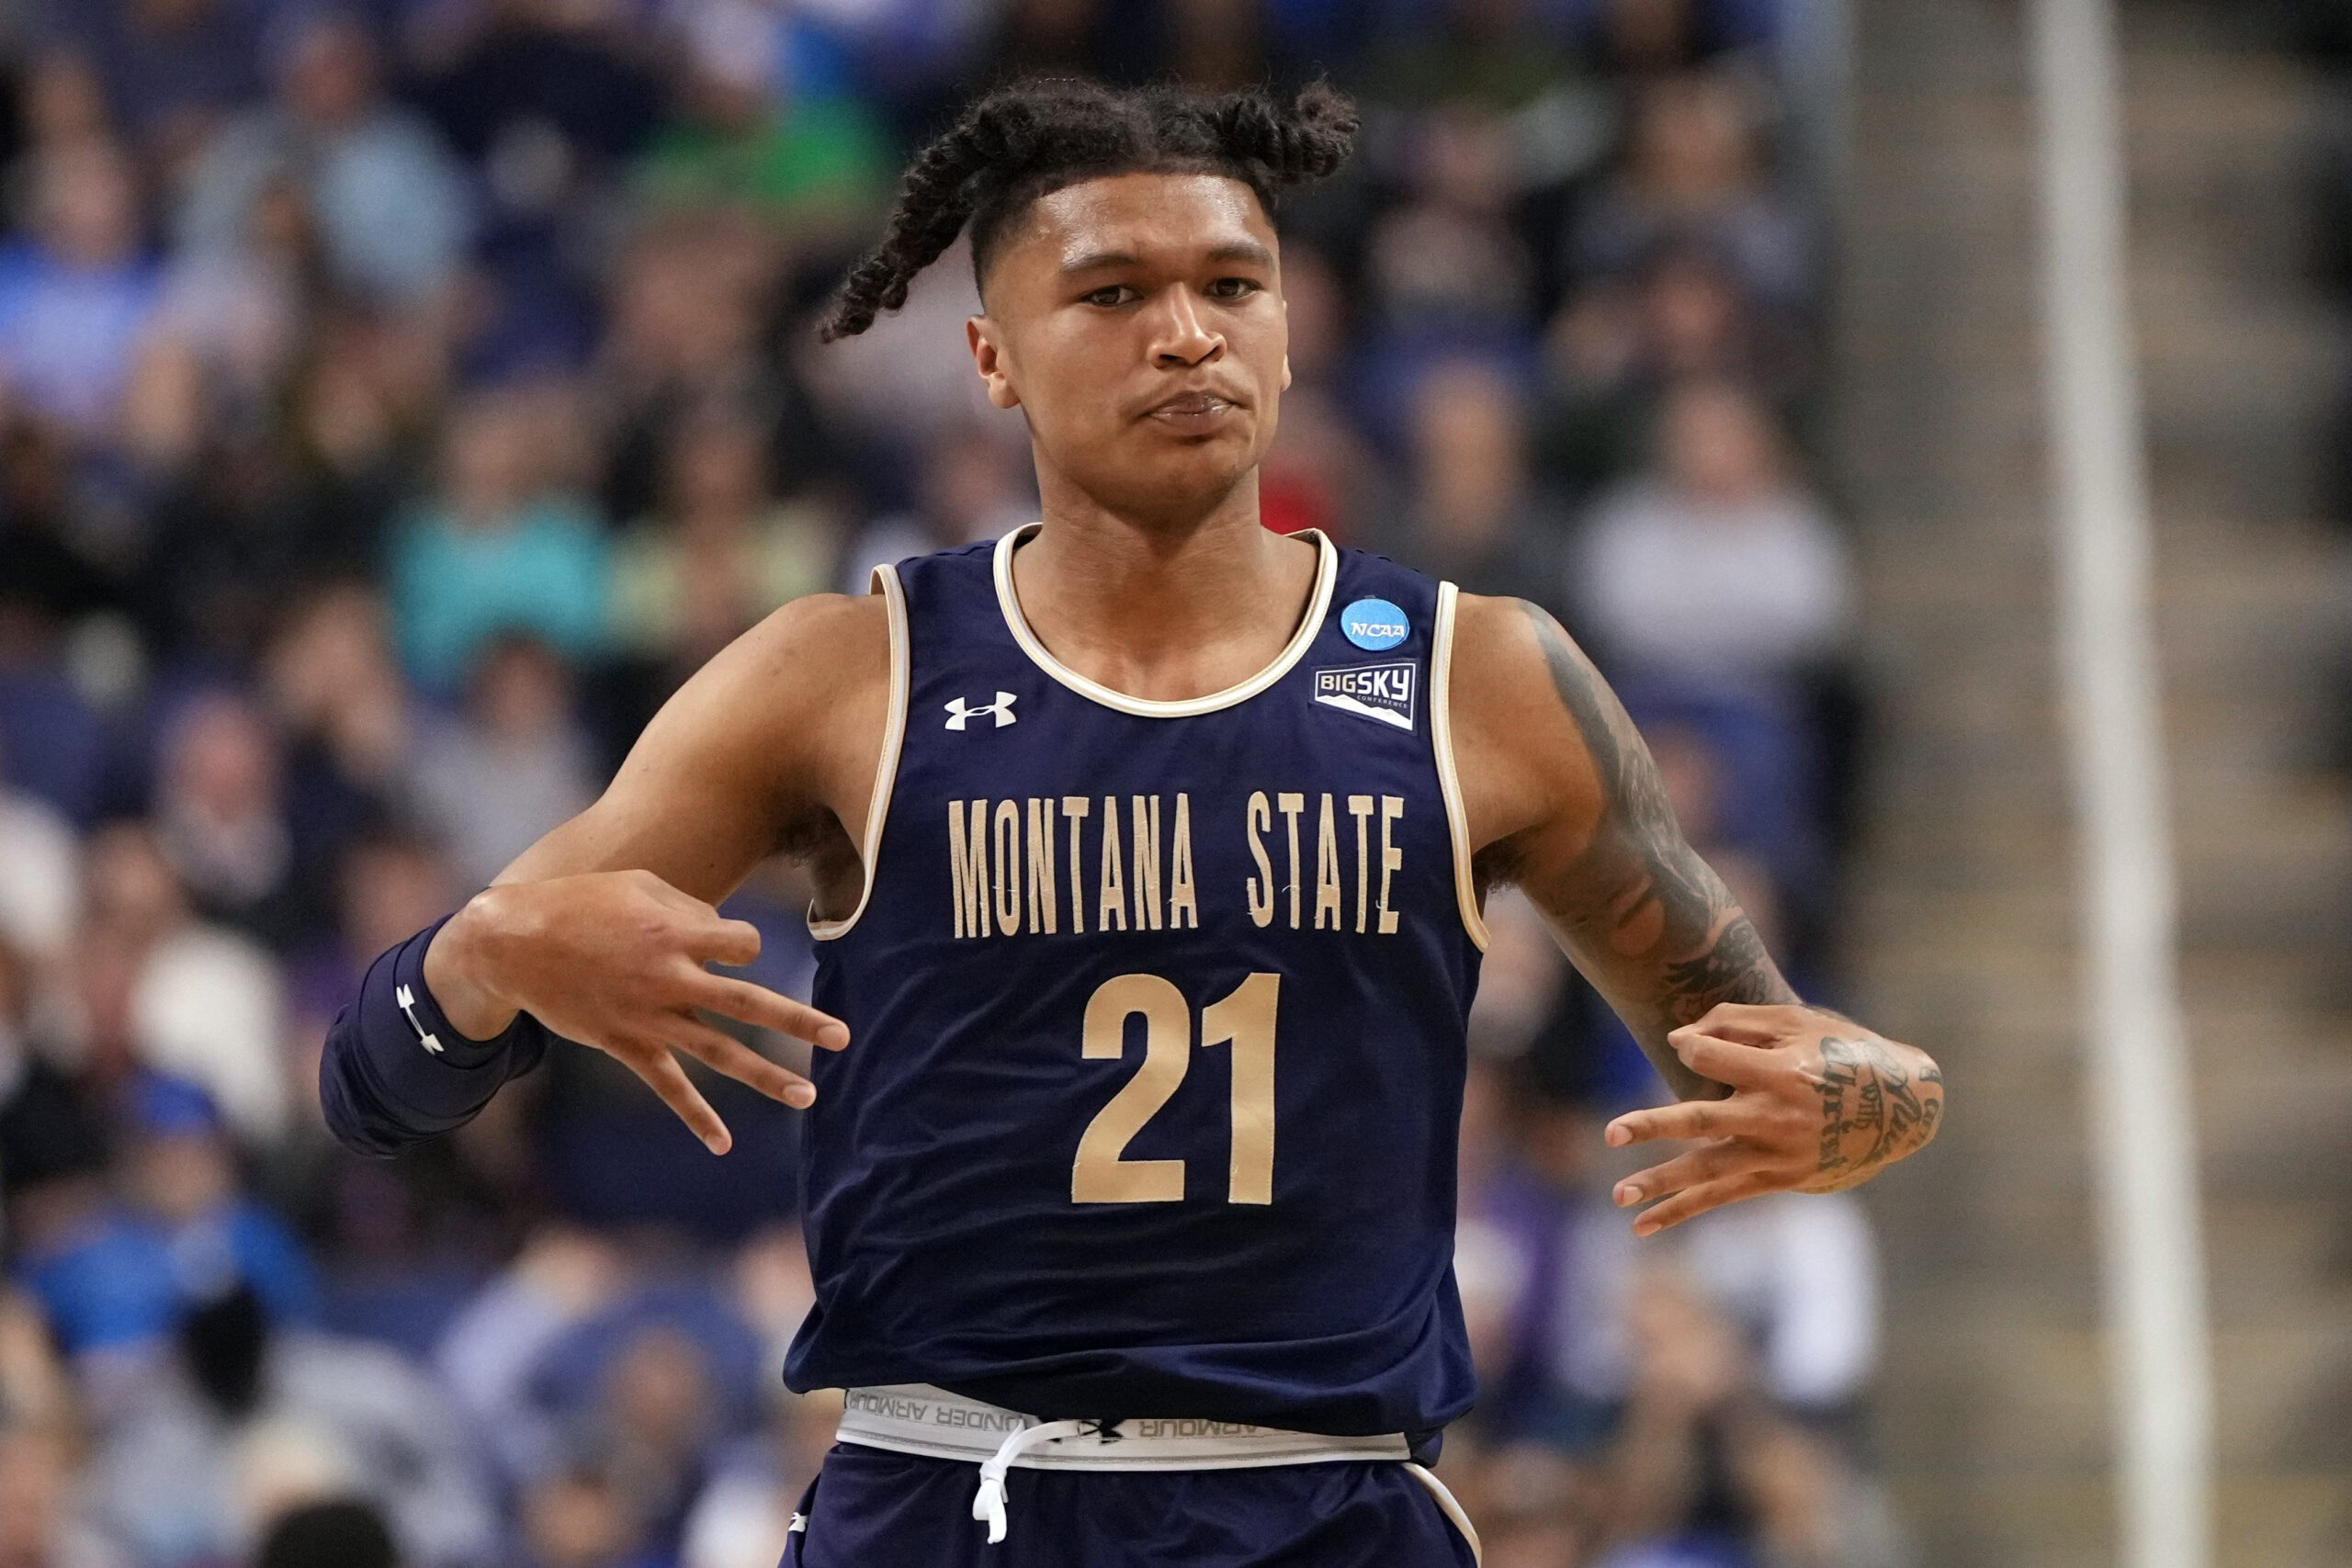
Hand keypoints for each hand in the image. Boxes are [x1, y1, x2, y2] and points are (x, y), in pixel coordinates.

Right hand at [428, 869, 849, 1153]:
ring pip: (719, 1053)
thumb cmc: (580, 902)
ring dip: (767, 1076)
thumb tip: (724, 935)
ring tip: (809, 1095)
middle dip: (799, 1021)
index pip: (742, 946)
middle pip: (749, 1004)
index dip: (742, 946)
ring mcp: (648, 1018)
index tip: (729, 946)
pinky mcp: (625, 1044)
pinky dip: (696, 1115)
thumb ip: (689, 909)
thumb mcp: (639, 886)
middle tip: (843, 1036)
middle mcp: (669, 981)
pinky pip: (668, 1086)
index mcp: (674, 936)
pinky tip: (724, 1143)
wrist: (513, 943)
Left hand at [1603, 1002, 1942, 1235]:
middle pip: (1703, 1120)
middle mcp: (1778, 1117)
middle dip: (1654, 1125)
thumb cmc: (1843, 1050)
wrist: (1904, 1105)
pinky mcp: (1781, 1179)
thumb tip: (1680, 1039)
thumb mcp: (1799, 1021)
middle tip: (1612, 1130)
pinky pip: (1723, 1196)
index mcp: (1783, 1072)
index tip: (1684, 1044)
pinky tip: (1643, 1225)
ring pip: (1709, 1171)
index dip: (1691, 1047)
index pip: (1711, 1059)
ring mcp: (1780, 1154)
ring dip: (1661, 1183)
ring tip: (1619, 1194)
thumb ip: (1738, 1022)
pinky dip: (1683, 1210)